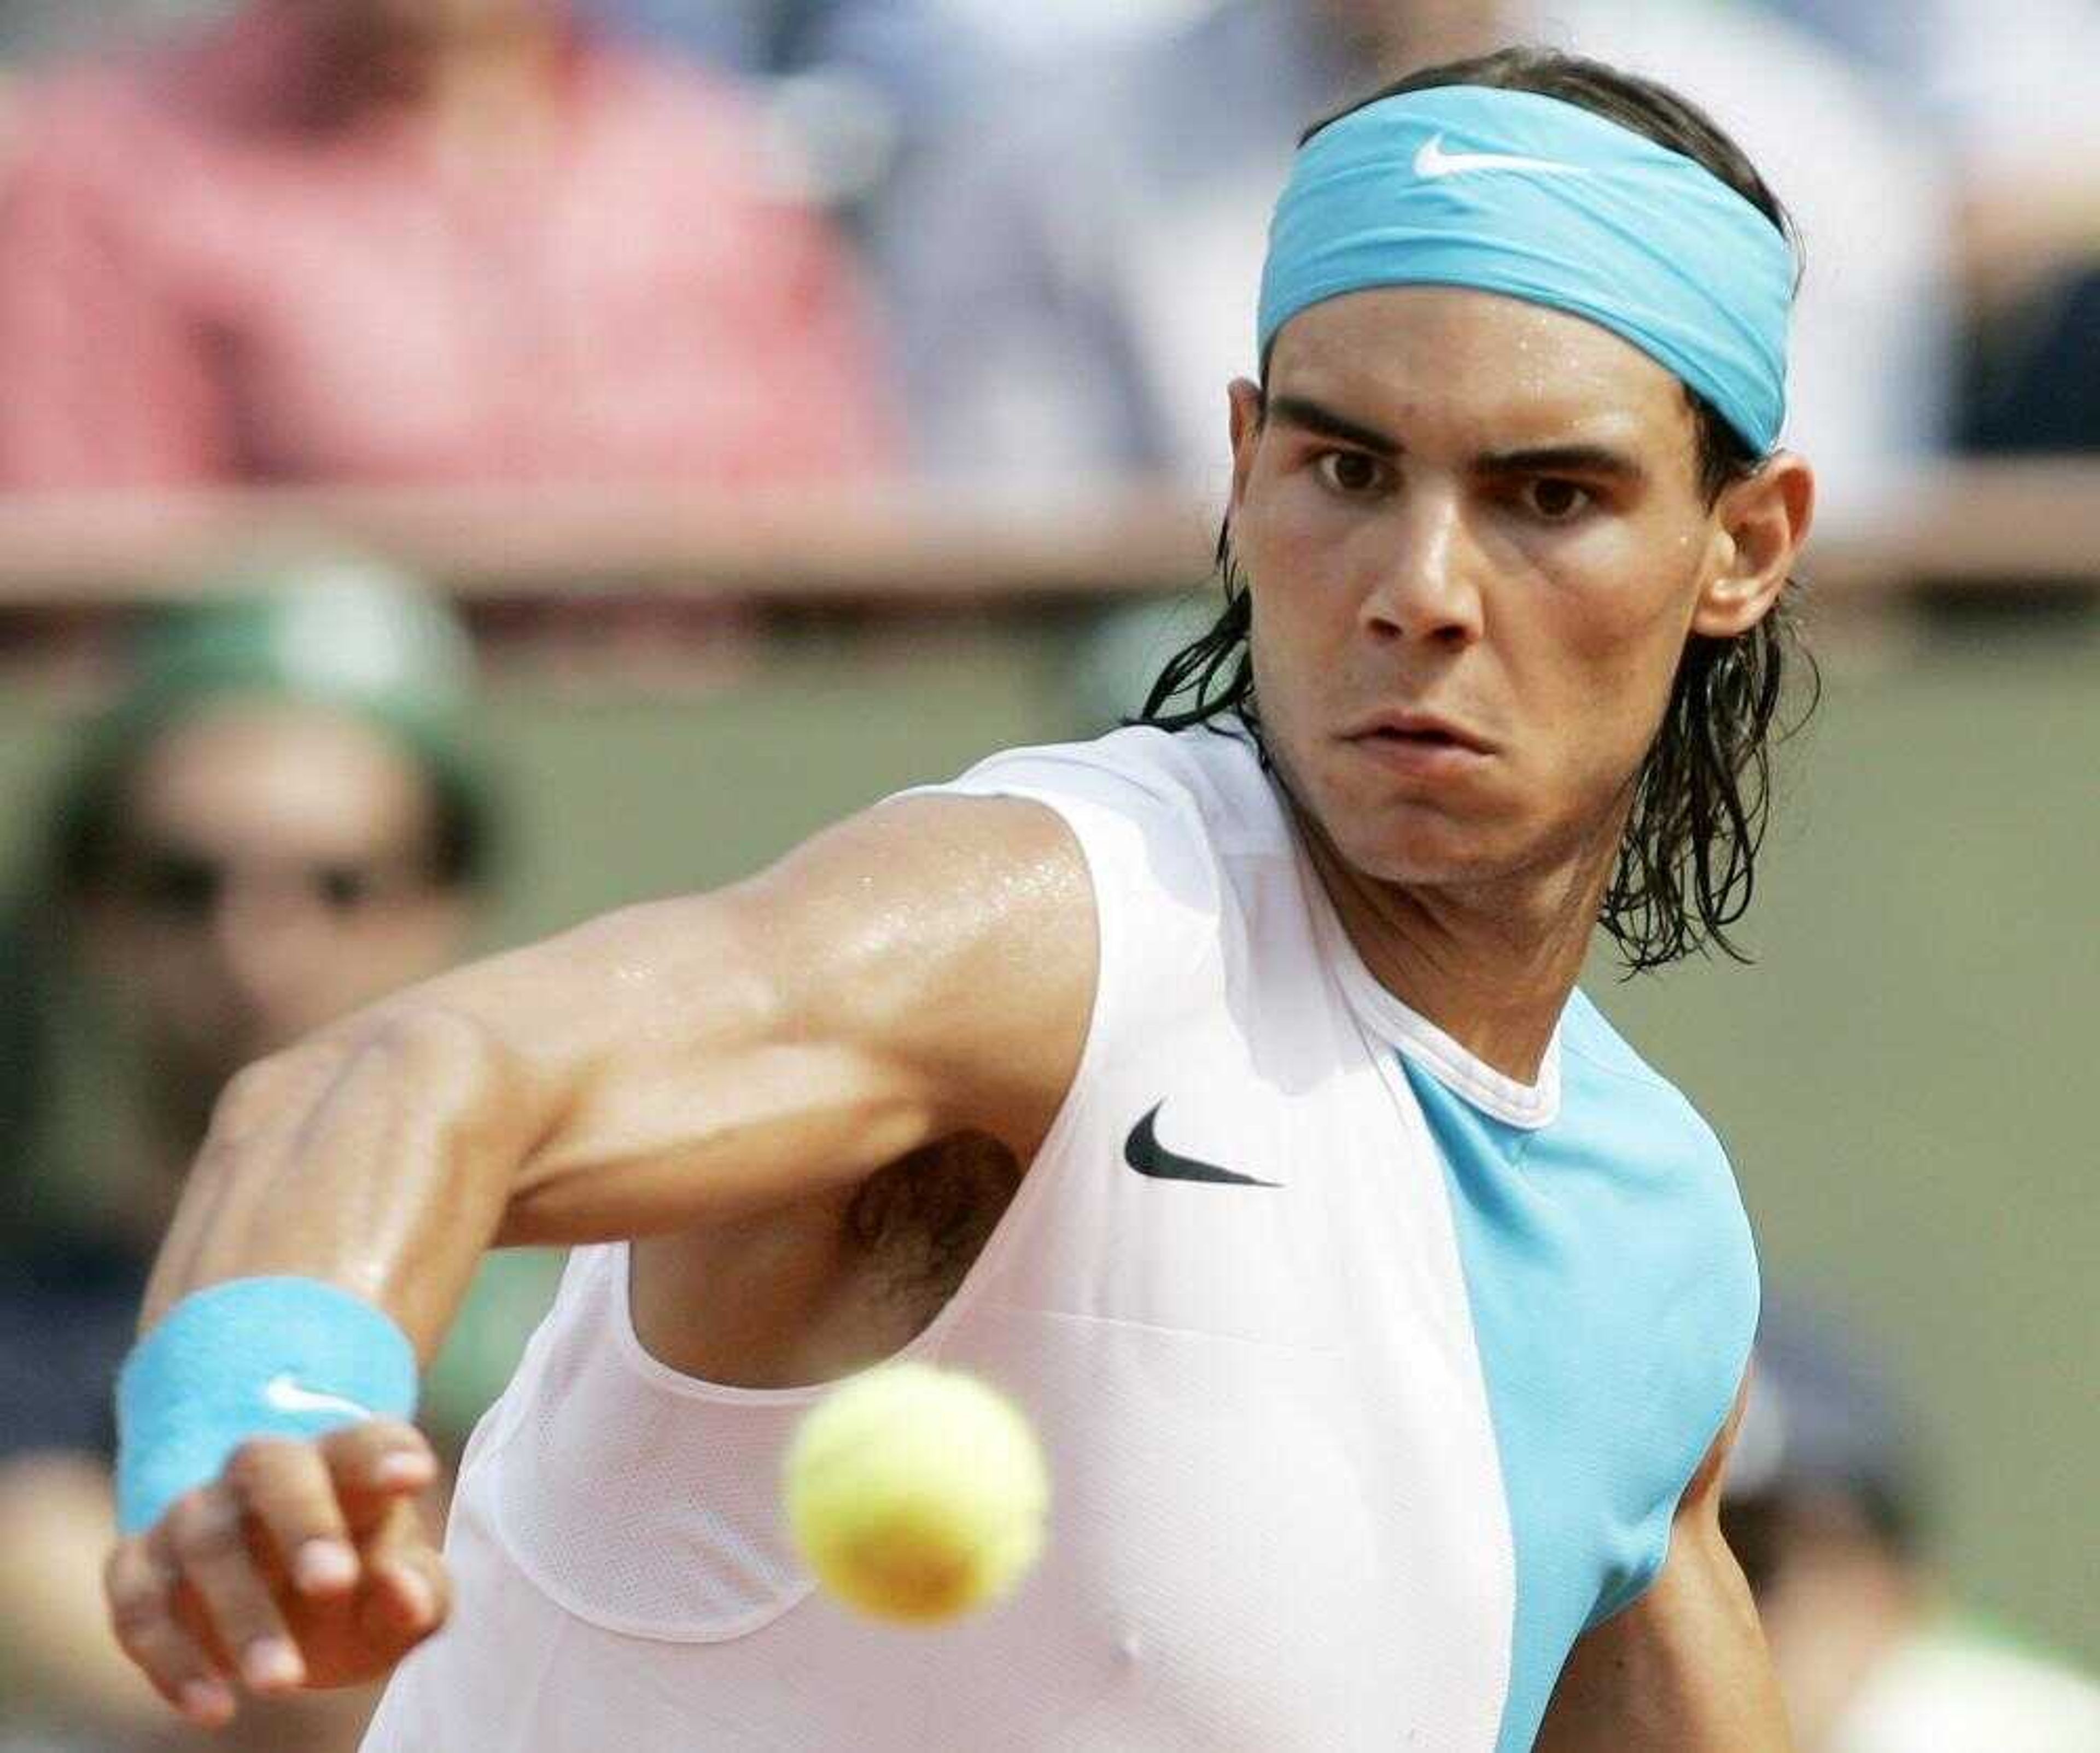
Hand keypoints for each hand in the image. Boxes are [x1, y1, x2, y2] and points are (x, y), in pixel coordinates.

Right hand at [104, 1420, 449, 1728]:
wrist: (285, 1613)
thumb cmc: (363, 1589)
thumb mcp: (404, 1597)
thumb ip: (418, 1593)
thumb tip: (405, 1595)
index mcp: (344, 1464)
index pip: (365, 1441)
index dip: (387, 1453)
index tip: (414, 1475)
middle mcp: (263, 1474)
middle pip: (274, 1469)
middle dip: (304, 1523)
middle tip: (335, 1583)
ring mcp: (196, 1516)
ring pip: (207, 1544)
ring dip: (242, 1615)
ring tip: (281, 1683)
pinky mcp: (140, 1569)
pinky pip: (141, 1606)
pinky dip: (172, 1659)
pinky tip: (215, 1709)